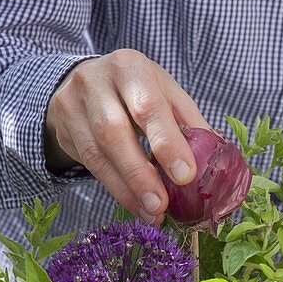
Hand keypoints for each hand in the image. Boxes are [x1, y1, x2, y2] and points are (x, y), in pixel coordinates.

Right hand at [44, 49, 208, 224]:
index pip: (148, 106)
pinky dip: (115, 189)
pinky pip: (88, 165)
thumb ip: (189, 122)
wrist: (85, 81)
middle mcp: (96, 81)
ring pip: (96, 153)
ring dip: (126, 189)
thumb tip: (218, 161)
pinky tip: (134, 205)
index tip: (185, 176)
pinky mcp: (63, 129)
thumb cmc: (137, 90)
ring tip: (152, 213)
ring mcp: (73, 105)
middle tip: (161, 205)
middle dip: (140, 173)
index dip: (167, 143)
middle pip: (114, 131)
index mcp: (130, 68)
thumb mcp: (165, 93)